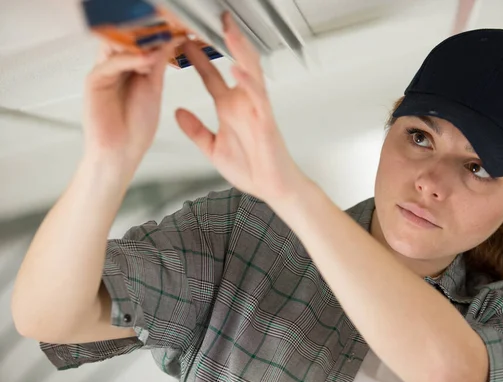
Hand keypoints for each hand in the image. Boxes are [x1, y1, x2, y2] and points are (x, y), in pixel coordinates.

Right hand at [83, 40, 178, 166]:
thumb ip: (156, 65)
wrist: (121, 153)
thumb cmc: (135, 128)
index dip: (157, 36)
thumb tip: (167, 42)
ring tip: (160, 41)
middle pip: (126, 40)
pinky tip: (145, 60)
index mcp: (131, 69)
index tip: (176, 31)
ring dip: (139, 43)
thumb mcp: (153, 89)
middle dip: (147, 35)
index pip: (141, 43)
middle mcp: (116, 68)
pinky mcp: (95, 81)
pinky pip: (111, 64)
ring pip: (117, 47)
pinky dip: (129, 60)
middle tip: (168, 30)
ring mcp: (104, 73)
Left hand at [175, 12, 305, 202]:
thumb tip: (178, 112)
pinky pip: (258, 97)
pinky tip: (237, 69)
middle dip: (221, 41)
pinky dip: (248, 82)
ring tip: (227, 30)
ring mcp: (256, 109)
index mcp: (230, 108)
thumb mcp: (212, 148)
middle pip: (232, 63)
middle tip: (207, 21)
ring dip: (239, 50)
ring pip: (249, 72)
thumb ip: (195, 130)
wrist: (272, 188)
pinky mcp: (265, 121)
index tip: (181, 41)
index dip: (196, 58)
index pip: (210, 76)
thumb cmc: (251, 169)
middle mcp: (243, 103)